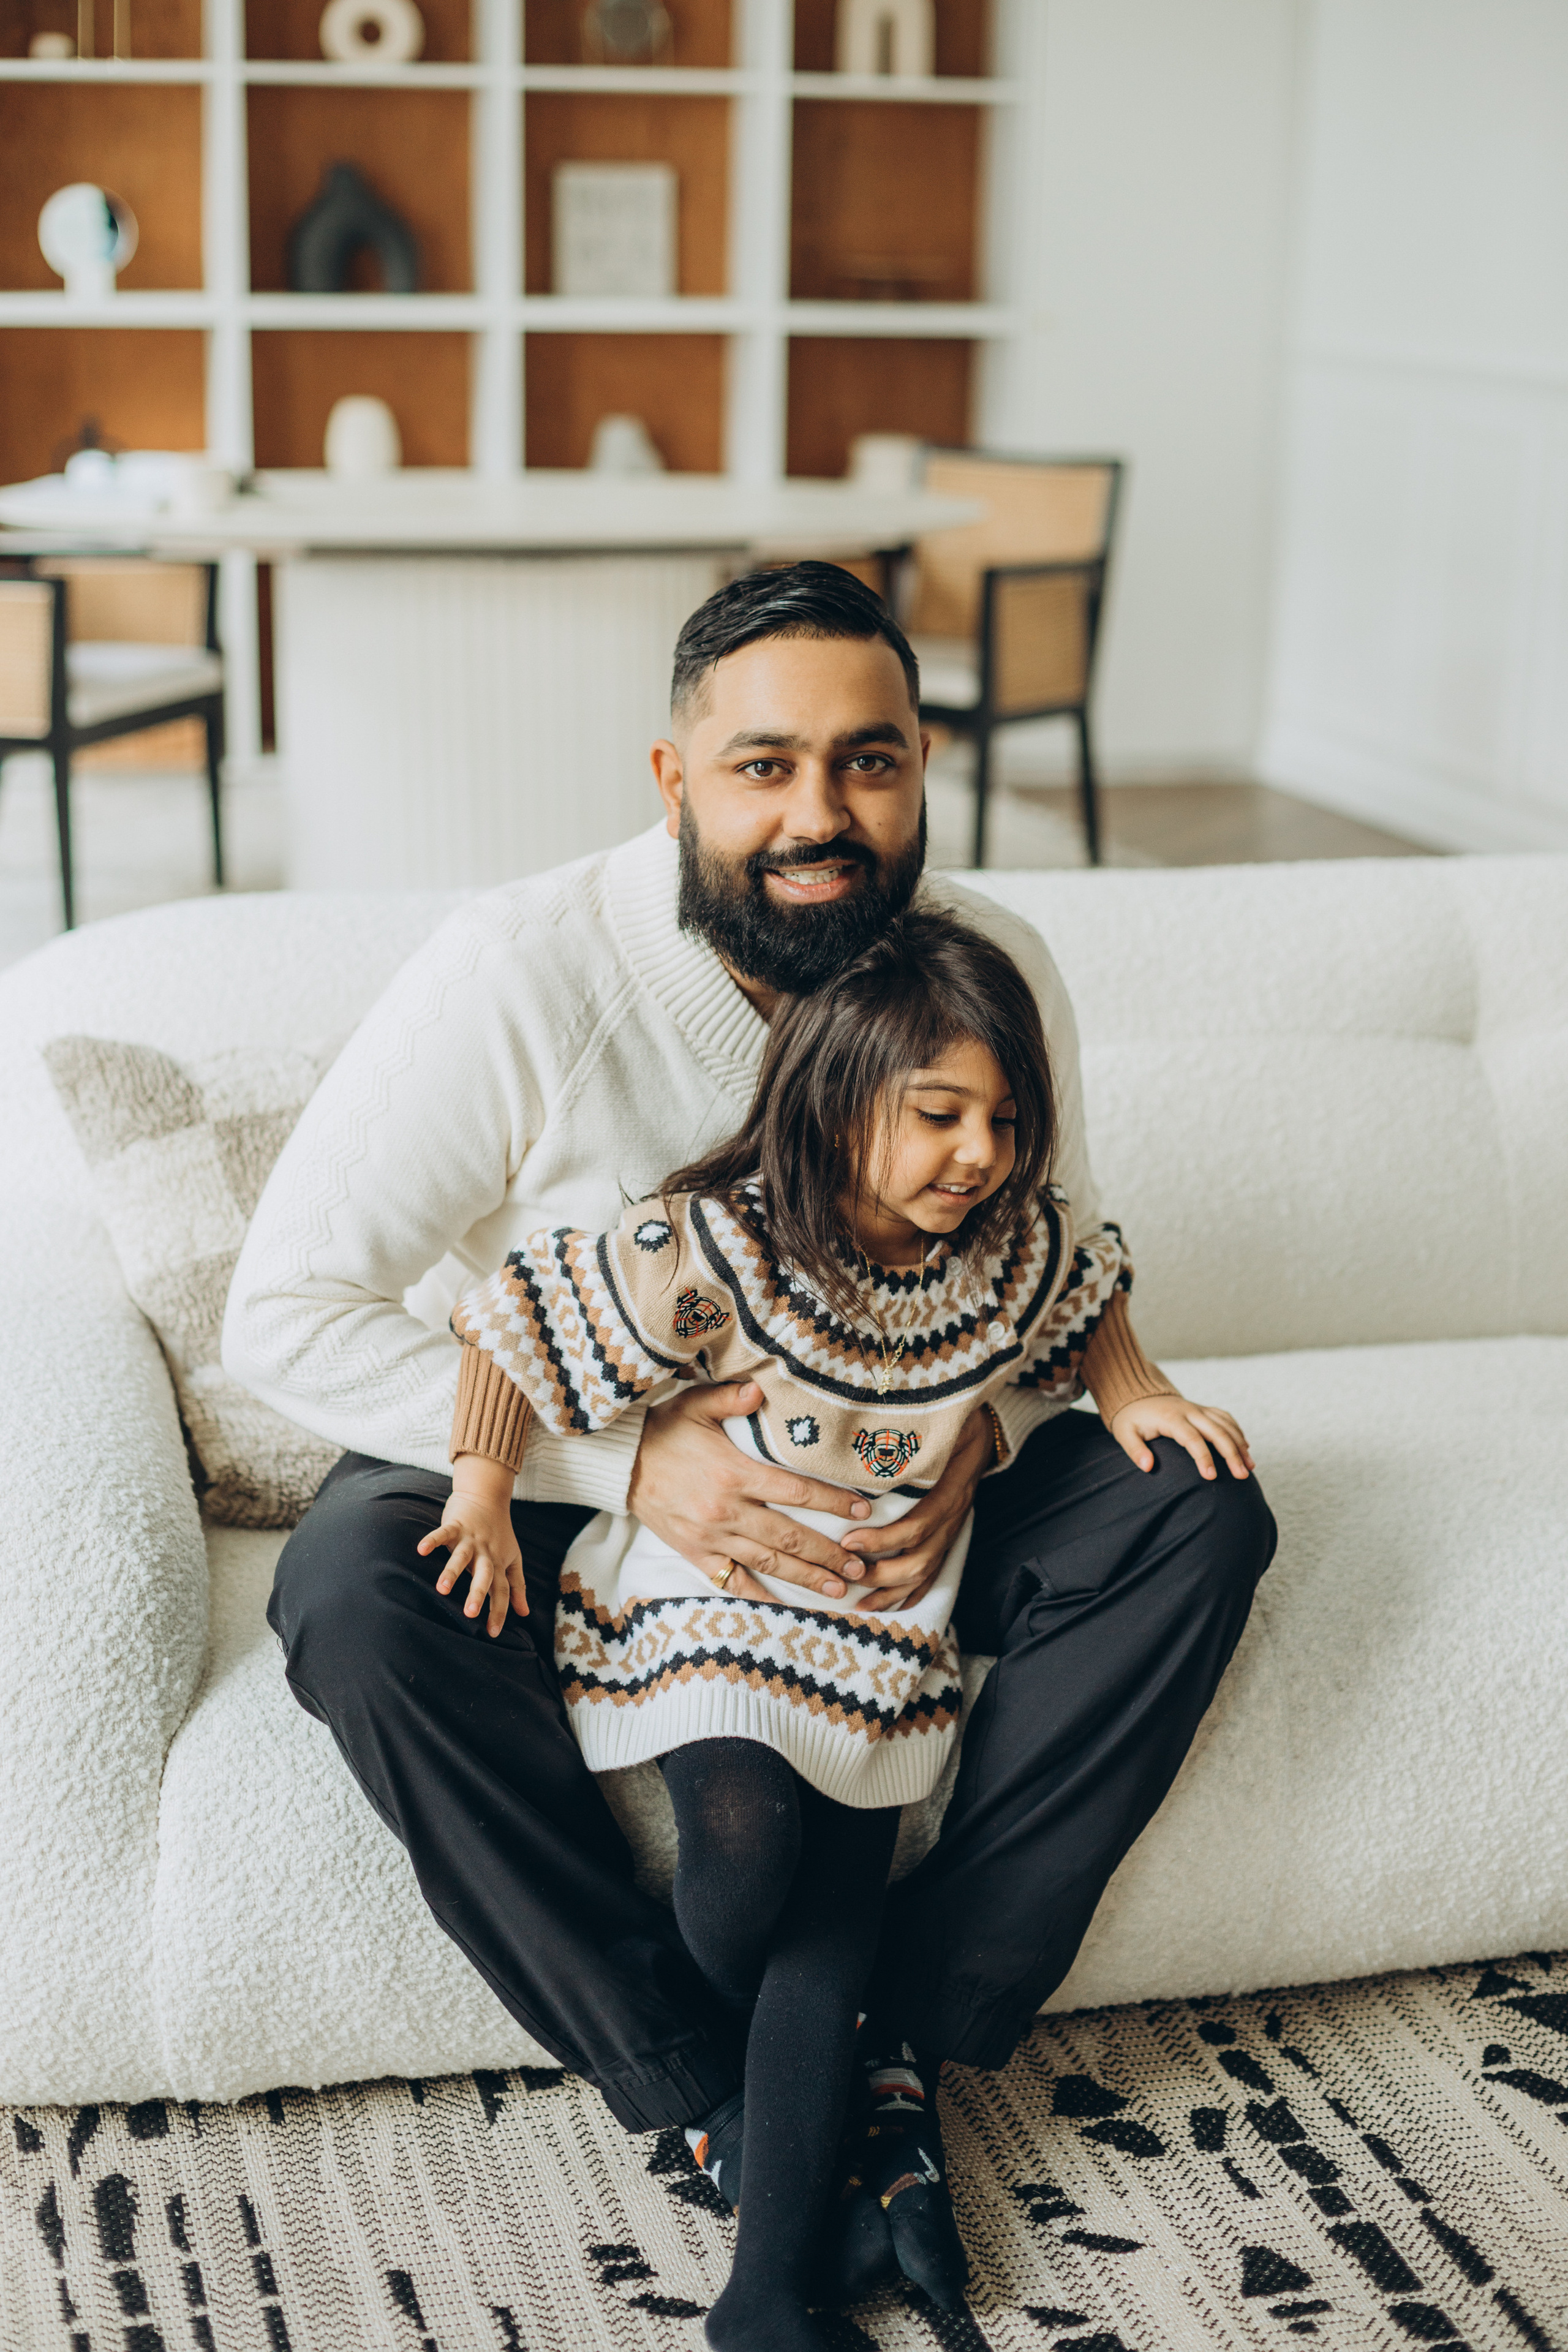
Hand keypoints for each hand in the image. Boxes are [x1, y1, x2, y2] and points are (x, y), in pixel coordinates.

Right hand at [416, 1453, 527, 1635]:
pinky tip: (421, 1550)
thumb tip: (524, 1613)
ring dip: (452, 1571)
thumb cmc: (500, 1533)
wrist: (488, 1496)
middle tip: (470, 1614)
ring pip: (461, 1556)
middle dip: (477, 1593)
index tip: (493, 1633)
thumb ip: (517, 1586)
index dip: (499, 1610)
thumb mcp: (512, 1559)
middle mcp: (485, 1552)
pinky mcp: (456, 1524)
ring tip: (441, 1589)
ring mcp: (470, 1538)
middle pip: (484, 1574)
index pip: (501, 1590)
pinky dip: (433, 1540)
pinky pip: (444, 1533)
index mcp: (499, 1563)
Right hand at [628, 1380, 872, 1602]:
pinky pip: (731, 1580)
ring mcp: (711, 1538)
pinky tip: (784, 1603)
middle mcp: (727, 1511)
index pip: (796, 1492)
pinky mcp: (695, 1554)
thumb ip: (732, 1397)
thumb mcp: (696, 1404)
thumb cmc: (664, 1431)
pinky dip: (759, 1593)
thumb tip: (762, 1389)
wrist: (621, 1465)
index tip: (862, 1511)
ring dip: (805, 1578)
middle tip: (860, 1567)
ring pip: (768, 1563)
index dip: (832, 1502)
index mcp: (735, 1474)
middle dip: (828, 1554)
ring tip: (837, 1589)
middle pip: (789, 1537)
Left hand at [838, 1404, 992, 1613]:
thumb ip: (912, 1434)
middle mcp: (953, 1515)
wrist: (985, 1429)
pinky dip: (911, 1593)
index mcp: (950, 1489)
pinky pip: (934, 1574)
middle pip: (920, 1559)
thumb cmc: (954, 1421)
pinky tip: (887, 1605)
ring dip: (892, 1592)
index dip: (884, 1539)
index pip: (918, 1525)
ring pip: (926, 1573)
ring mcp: (953, 1529)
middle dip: (881, 1574)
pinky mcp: (949, 1536)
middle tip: (844, 1573)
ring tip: (858, 1602)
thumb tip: (868, 1433)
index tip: (849, 1541)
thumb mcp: (938, 1422)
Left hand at [1109, 1393, 1253, 1480]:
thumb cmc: (1131, 1418)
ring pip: (1225, 1425)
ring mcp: (1198, 1408)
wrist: (1137, 1395)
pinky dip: (1237, 1431)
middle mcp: (1189, 1411)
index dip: (1203, 1457)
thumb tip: (1147, 1467)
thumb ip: (1135, 1450)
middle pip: (1217, 1431)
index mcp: (1171, 1418)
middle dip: (1232, 1454)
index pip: (1192, 1439)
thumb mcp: (1124, 1433)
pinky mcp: (1203, 1409)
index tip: (1211, 1476)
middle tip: (1242, 1476)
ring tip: (1249, 1467)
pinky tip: (1245, 1448)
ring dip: (1240, 1445)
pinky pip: (1225, 1418)